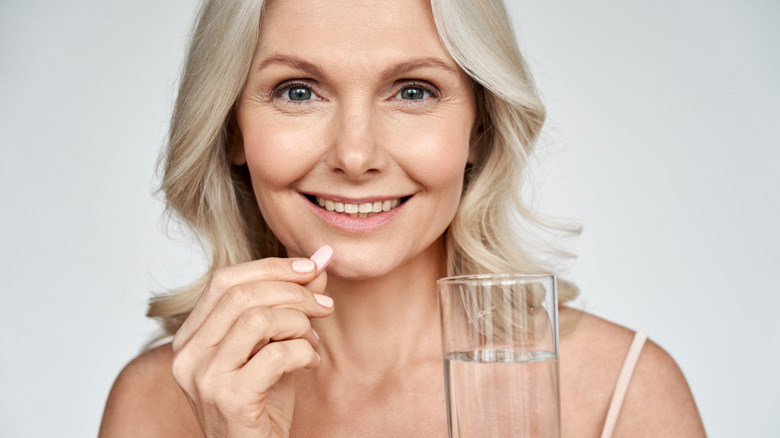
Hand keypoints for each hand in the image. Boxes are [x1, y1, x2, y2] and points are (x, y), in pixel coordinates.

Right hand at [171, 246, 333, 436]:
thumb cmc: (262, 402)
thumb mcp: (275, 344)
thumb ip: (289, 303)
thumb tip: (318, 260)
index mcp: (190, 337)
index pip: (224, 280)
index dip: (270, 267)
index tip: (310, 268)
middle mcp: (187, 355)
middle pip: (242, 294)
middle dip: (293, 292)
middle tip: (324, 305)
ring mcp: (204, 378)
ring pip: (258, 319)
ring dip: (300, 323)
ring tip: (314, 341)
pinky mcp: (229, 399)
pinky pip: (276, 355)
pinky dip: (305, 352)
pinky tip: (312, 363)